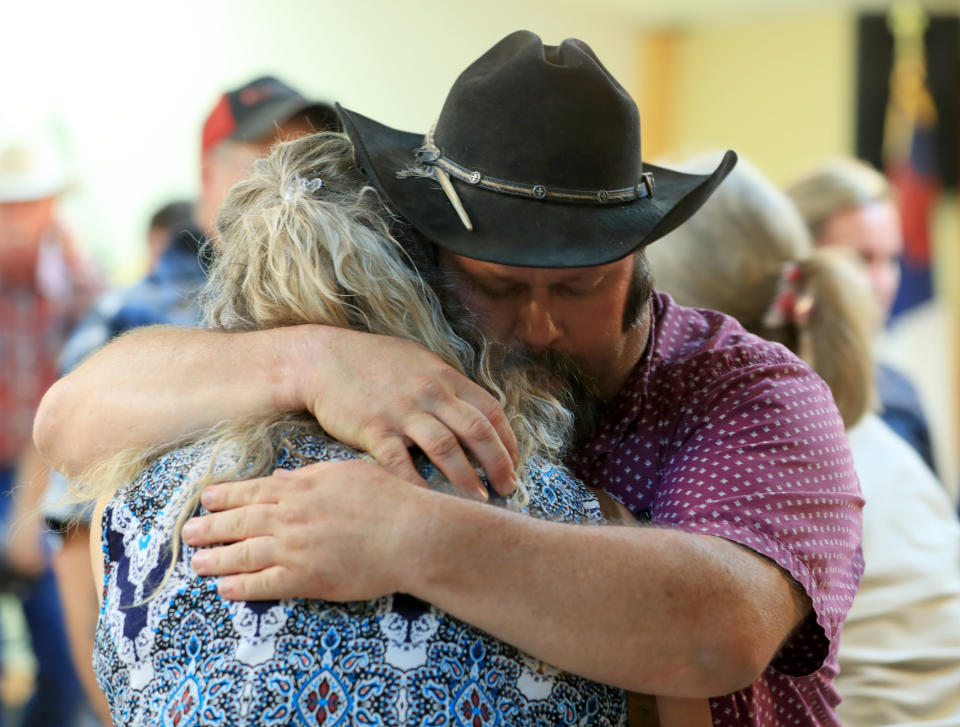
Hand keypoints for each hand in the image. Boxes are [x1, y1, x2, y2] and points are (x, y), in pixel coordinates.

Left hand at [182, 461, 426, 601]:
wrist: (409, 534)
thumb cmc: (388, 499)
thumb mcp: (348, 472)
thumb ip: (311, 475)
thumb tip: (285, 478)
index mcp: (301, 488)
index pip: (253, 491)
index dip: (226, 496)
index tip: (206, 499)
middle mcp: (290, 517)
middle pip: (239, 523)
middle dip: (210, 528)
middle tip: (188, 533)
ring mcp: (294, 549)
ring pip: (243, 554)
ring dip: (216, 559)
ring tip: (196, 563)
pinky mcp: (305, 579)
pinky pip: (263, 584)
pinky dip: (240, 587)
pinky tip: (225, 588)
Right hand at [300, 328, 517, 499]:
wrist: (323, 359)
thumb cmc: (373, 361)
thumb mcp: (419, 361)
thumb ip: (447, 386)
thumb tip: (474, 411)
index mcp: (445, 377)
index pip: (491, 410)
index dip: (508, 440)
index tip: (514, 463)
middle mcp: (430, 393)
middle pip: (477, 431)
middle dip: (498, 464)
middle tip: (508, 488)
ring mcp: (402, 411)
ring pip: (446, 448)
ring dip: (466, 478)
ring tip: (479, 501)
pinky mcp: (374, 429)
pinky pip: (400, 462)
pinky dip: (417, 485)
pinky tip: (428, 503)